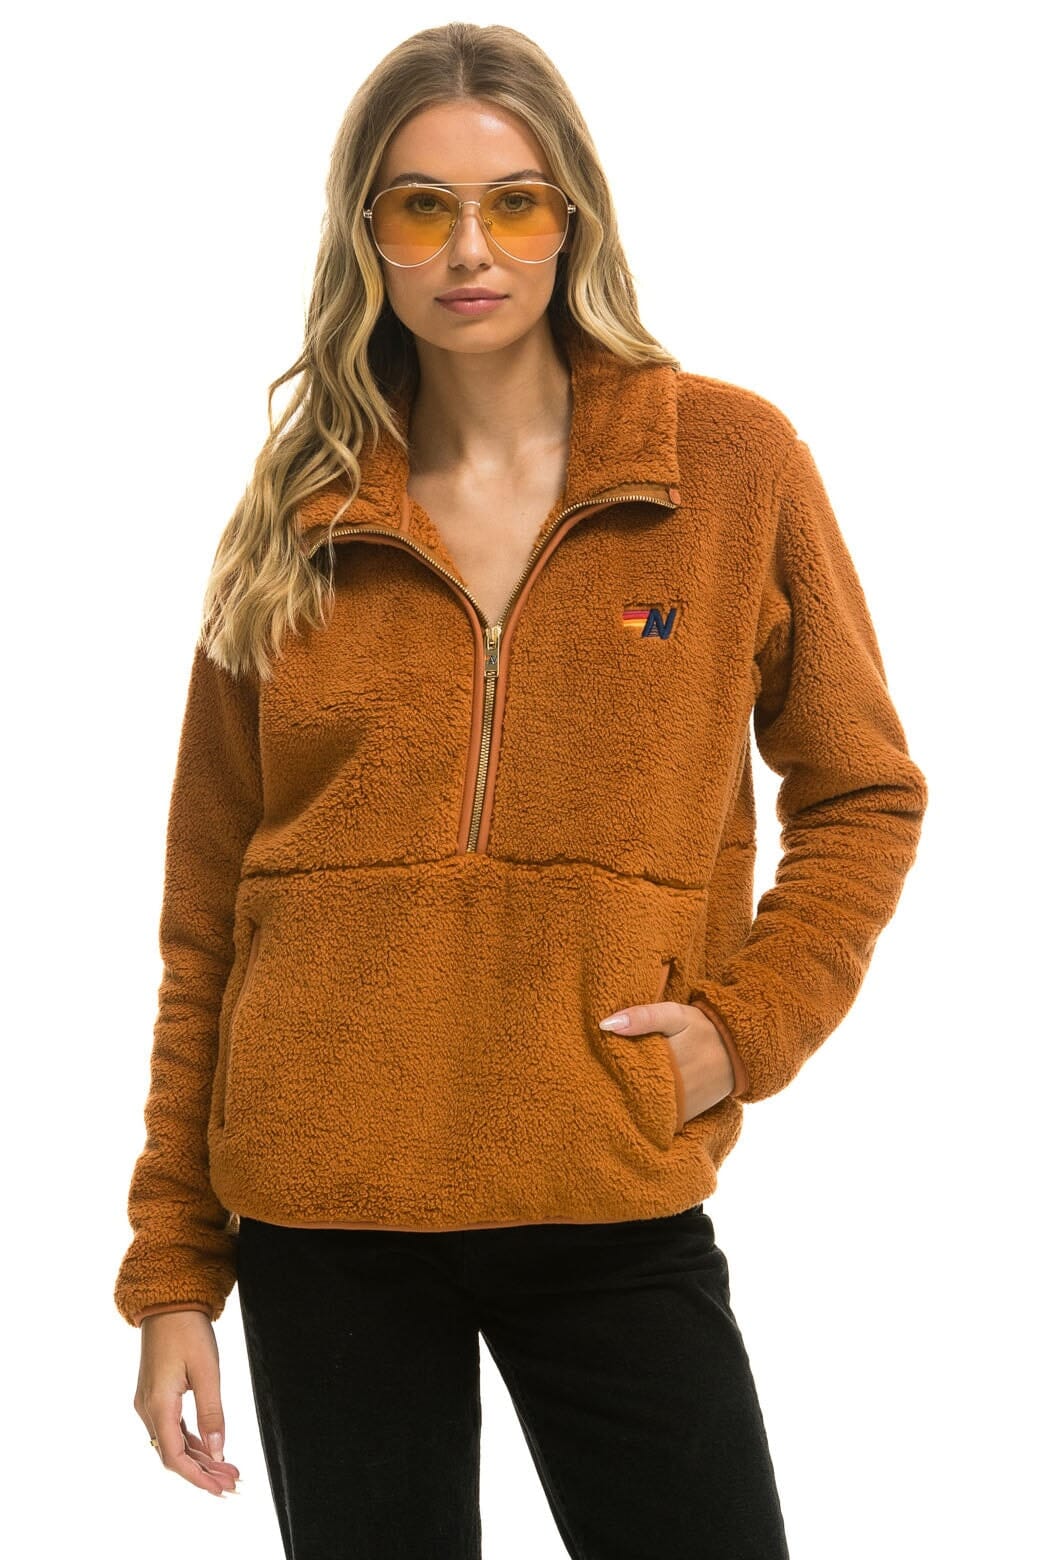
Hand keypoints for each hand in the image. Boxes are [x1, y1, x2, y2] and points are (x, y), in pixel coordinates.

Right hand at [134, 1311, 240, 1495]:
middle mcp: (148, 1408)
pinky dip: (190, 1441)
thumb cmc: (189, 1331)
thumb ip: (212, 1413)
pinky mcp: (155, 1394)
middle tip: (233, 1482)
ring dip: (199, 1458)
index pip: (174, 1456)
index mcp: (158, 1405)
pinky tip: (210, 1448)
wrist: (168, 1302)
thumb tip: (218, 1452)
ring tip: (228, 1469)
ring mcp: (149, 1402)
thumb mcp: (207, 1371)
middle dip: (202, 1471)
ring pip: (172, 1442)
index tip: (220, 1489)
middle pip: (173, 1454)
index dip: (197, 1477)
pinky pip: (171, 1427)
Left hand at [599, 1001, 735, 1127]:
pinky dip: (644, 1111)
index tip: (593, 1062)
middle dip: (612, 1086)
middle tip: (599, 1075)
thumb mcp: (675, 1015)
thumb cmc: (703, 1029)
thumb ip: (643, 1017)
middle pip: (627, 1093)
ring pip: (641, 1109)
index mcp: (663, 1064)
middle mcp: (669, 1092)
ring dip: (626, 1101)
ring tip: (612, 1089)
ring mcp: (677, 1109)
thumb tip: (605, 1025)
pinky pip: (657, 1119)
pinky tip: (635, 1100)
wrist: (738, 1052)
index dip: (604, 1068)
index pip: (621, 1071)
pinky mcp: (684, 1118)